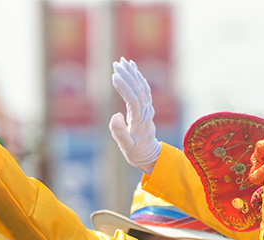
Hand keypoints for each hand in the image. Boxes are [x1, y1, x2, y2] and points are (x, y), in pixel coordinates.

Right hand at [110, 58, 161, 173]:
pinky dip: (138, 77)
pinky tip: (133, 68)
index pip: (133, 99)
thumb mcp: (126, 147)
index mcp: (139, 120)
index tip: (114, 76)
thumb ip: (120, 133)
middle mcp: (146, 111)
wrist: (148, 154)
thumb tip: (114, 117)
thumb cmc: (136, 152)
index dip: (124, 87)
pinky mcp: (147, 106)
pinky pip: (144, 89)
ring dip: (132, 73)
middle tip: (116, 63)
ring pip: (141, 87)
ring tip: (123, 61)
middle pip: (137, 89)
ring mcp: (148, 108)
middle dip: (127, 75)